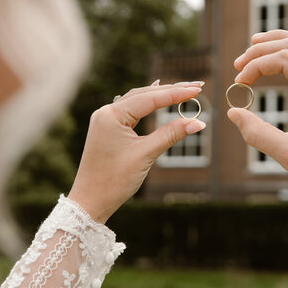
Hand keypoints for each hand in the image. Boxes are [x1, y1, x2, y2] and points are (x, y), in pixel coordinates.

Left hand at [69, 81, 205, 221]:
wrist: (89, 201)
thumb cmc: (114, 180)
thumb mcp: (146, 155)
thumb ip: (171, 134)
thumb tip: (198, 123)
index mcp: (112, 116)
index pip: (150, 98)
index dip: (176, 94)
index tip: (197, 90)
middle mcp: (106, 113)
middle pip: (144, 95)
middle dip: (171, 90)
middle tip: (197, 86)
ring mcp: (105, 120)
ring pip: (137, 101)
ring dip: (160, 95)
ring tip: (183, 89)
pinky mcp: (107, 129)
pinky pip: (130, 110)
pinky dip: (147, 104)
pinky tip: (155, 95)